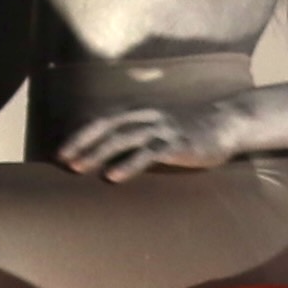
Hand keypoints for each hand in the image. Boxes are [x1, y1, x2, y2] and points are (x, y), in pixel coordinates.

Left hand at [57, 99, 246, 180]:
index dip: (81, 134)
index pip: (103, 119)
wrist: (226, 122)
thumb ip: (137, 132)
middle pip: (106, 125)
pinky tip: (114, 177)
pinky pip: (147, 153)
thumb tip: (110, 152)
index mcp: (140, 110)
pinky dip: (128, 164)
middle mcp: (147, 115)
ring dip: (97, 152)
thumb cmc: (190, 128)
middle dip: (82, 142)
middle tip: (63, 160)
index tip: (61, 152)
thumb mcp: (159, 124)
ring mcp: (161, 128)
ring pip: (122, 137)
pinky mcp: (175, 143)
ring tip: (78, 168)